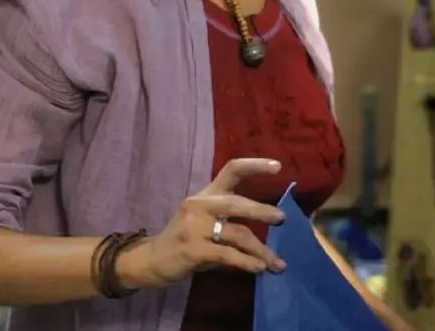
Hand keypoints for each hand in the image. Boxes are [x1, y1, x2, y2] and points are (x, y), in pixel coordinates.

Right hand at [121, 158, 286, 286]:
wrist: (152, 260)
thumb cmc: (186, 238)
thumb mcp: (204, 219)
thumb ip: (230, 217)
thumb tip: (268, 221)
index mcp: (206, 194)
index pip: (231, 170)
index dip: (255, 166)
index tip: (278, 166)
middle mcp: (200, 205)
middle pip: (236, 202)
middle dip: (261, 211)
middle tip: (282, 219)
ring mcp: (195, 227)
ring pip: (237, 234)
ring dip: (261, 250)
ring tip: (277, 263)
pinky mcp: (193, 249)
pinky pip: (227, 255)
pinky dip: (246, 262)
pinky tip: (258, 268)